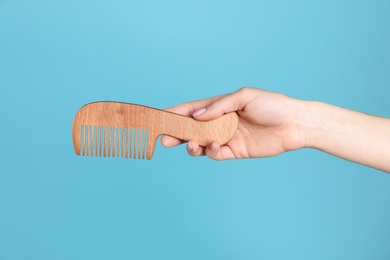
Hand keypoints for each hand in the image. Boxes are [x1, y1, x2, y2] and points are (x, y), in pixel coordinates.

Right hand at [160, 87, 306, 159]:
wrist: (295, 124)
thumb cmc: (272, 104)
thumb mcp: (245, 97)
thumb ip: (220, 106)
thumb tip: (197, 115)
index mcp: (221, 106)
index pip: (193, 109)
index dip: (176, 112)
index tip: (159, 117)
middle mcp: (221, 122)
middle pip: (193, 128)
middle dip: (177, 133)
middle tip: (165, 139)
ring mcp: (227, 137)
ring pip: (201, 143)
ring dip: (192, 145)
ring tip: (191, 144)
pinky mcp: (235, 151)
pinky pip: (216, 154)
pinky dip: (210, 152)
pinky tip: (213, 146)